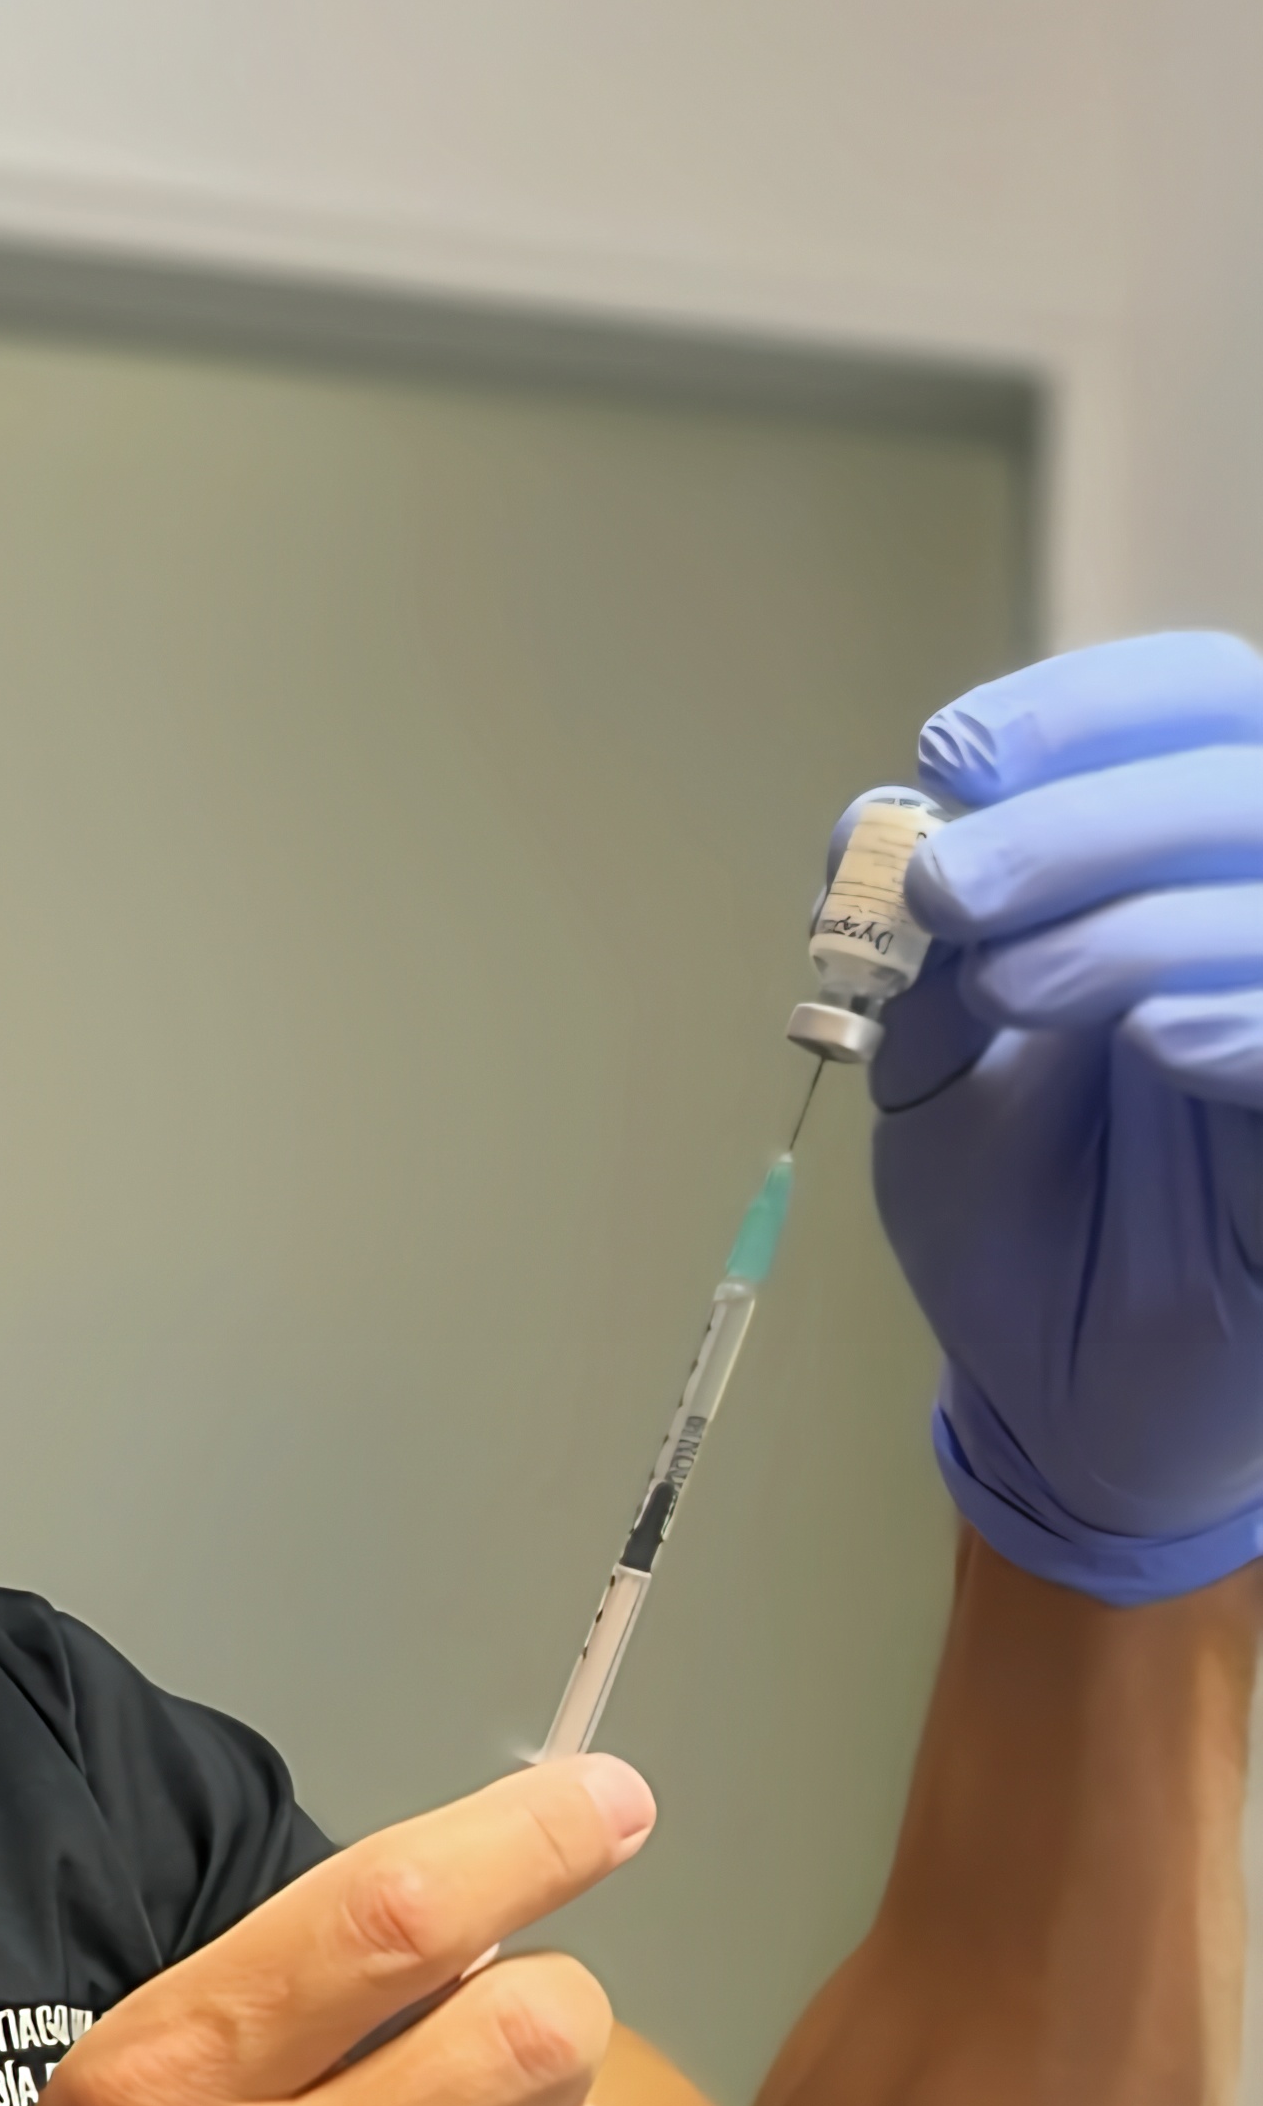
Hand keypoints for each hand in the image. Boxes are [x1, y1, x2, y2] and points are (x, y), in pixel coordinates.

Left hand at [872, 626, 1262, 1598]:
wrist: (1059, 1400)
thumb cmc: (1016, 1220)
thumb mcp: (937, 1065)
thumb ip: (924, 944)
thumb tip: (879, 819)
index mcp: (1188, 861)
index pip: (1194, 705)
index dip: (1080, 711)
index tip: (947, 761)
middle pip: (1239, 771)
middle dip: (1081, 816)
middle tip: (947, 890)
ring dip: (1135, 912)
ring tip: (1009, 985)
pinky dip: (1239, 1010)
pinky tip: (1153, 1036)